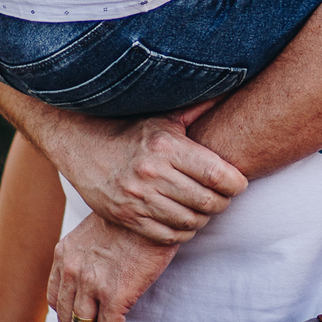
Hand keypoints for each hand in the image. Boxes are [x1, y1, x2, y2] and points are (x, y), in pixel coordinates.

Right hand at [46, 106, 246, 243]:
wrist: (82, 146)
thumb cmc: (132, 130)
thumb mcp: (165, 117)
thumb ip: (200, 108)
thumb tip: (232, 84)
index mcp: (167, 146)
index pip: (216, 175)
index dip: (236, 184)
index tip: (239, 183)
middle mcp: (152, 173)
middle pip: (207, 201)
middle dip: (223, 202)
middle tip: (224, 197)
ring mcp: (137, 198)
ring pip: (190, 221)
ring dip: (204, 218)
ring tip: (205, 208)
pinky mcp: (126, 217)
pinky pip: (168, 236)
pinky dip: (184, 232)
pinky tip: (186, 221)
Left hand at [48, 214, 177, 321]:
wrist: (154, 206)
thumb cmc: (134, 217)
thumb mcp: (97, 229)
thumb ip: (88, 251)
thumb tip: (97, 269)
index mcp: (65, 254)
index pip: (55, 297)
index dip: (68, 314)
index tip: (82, 320)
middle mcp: (72, 270)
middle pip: (67, 317)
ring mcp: (91, 284)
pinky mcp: (115, 295)